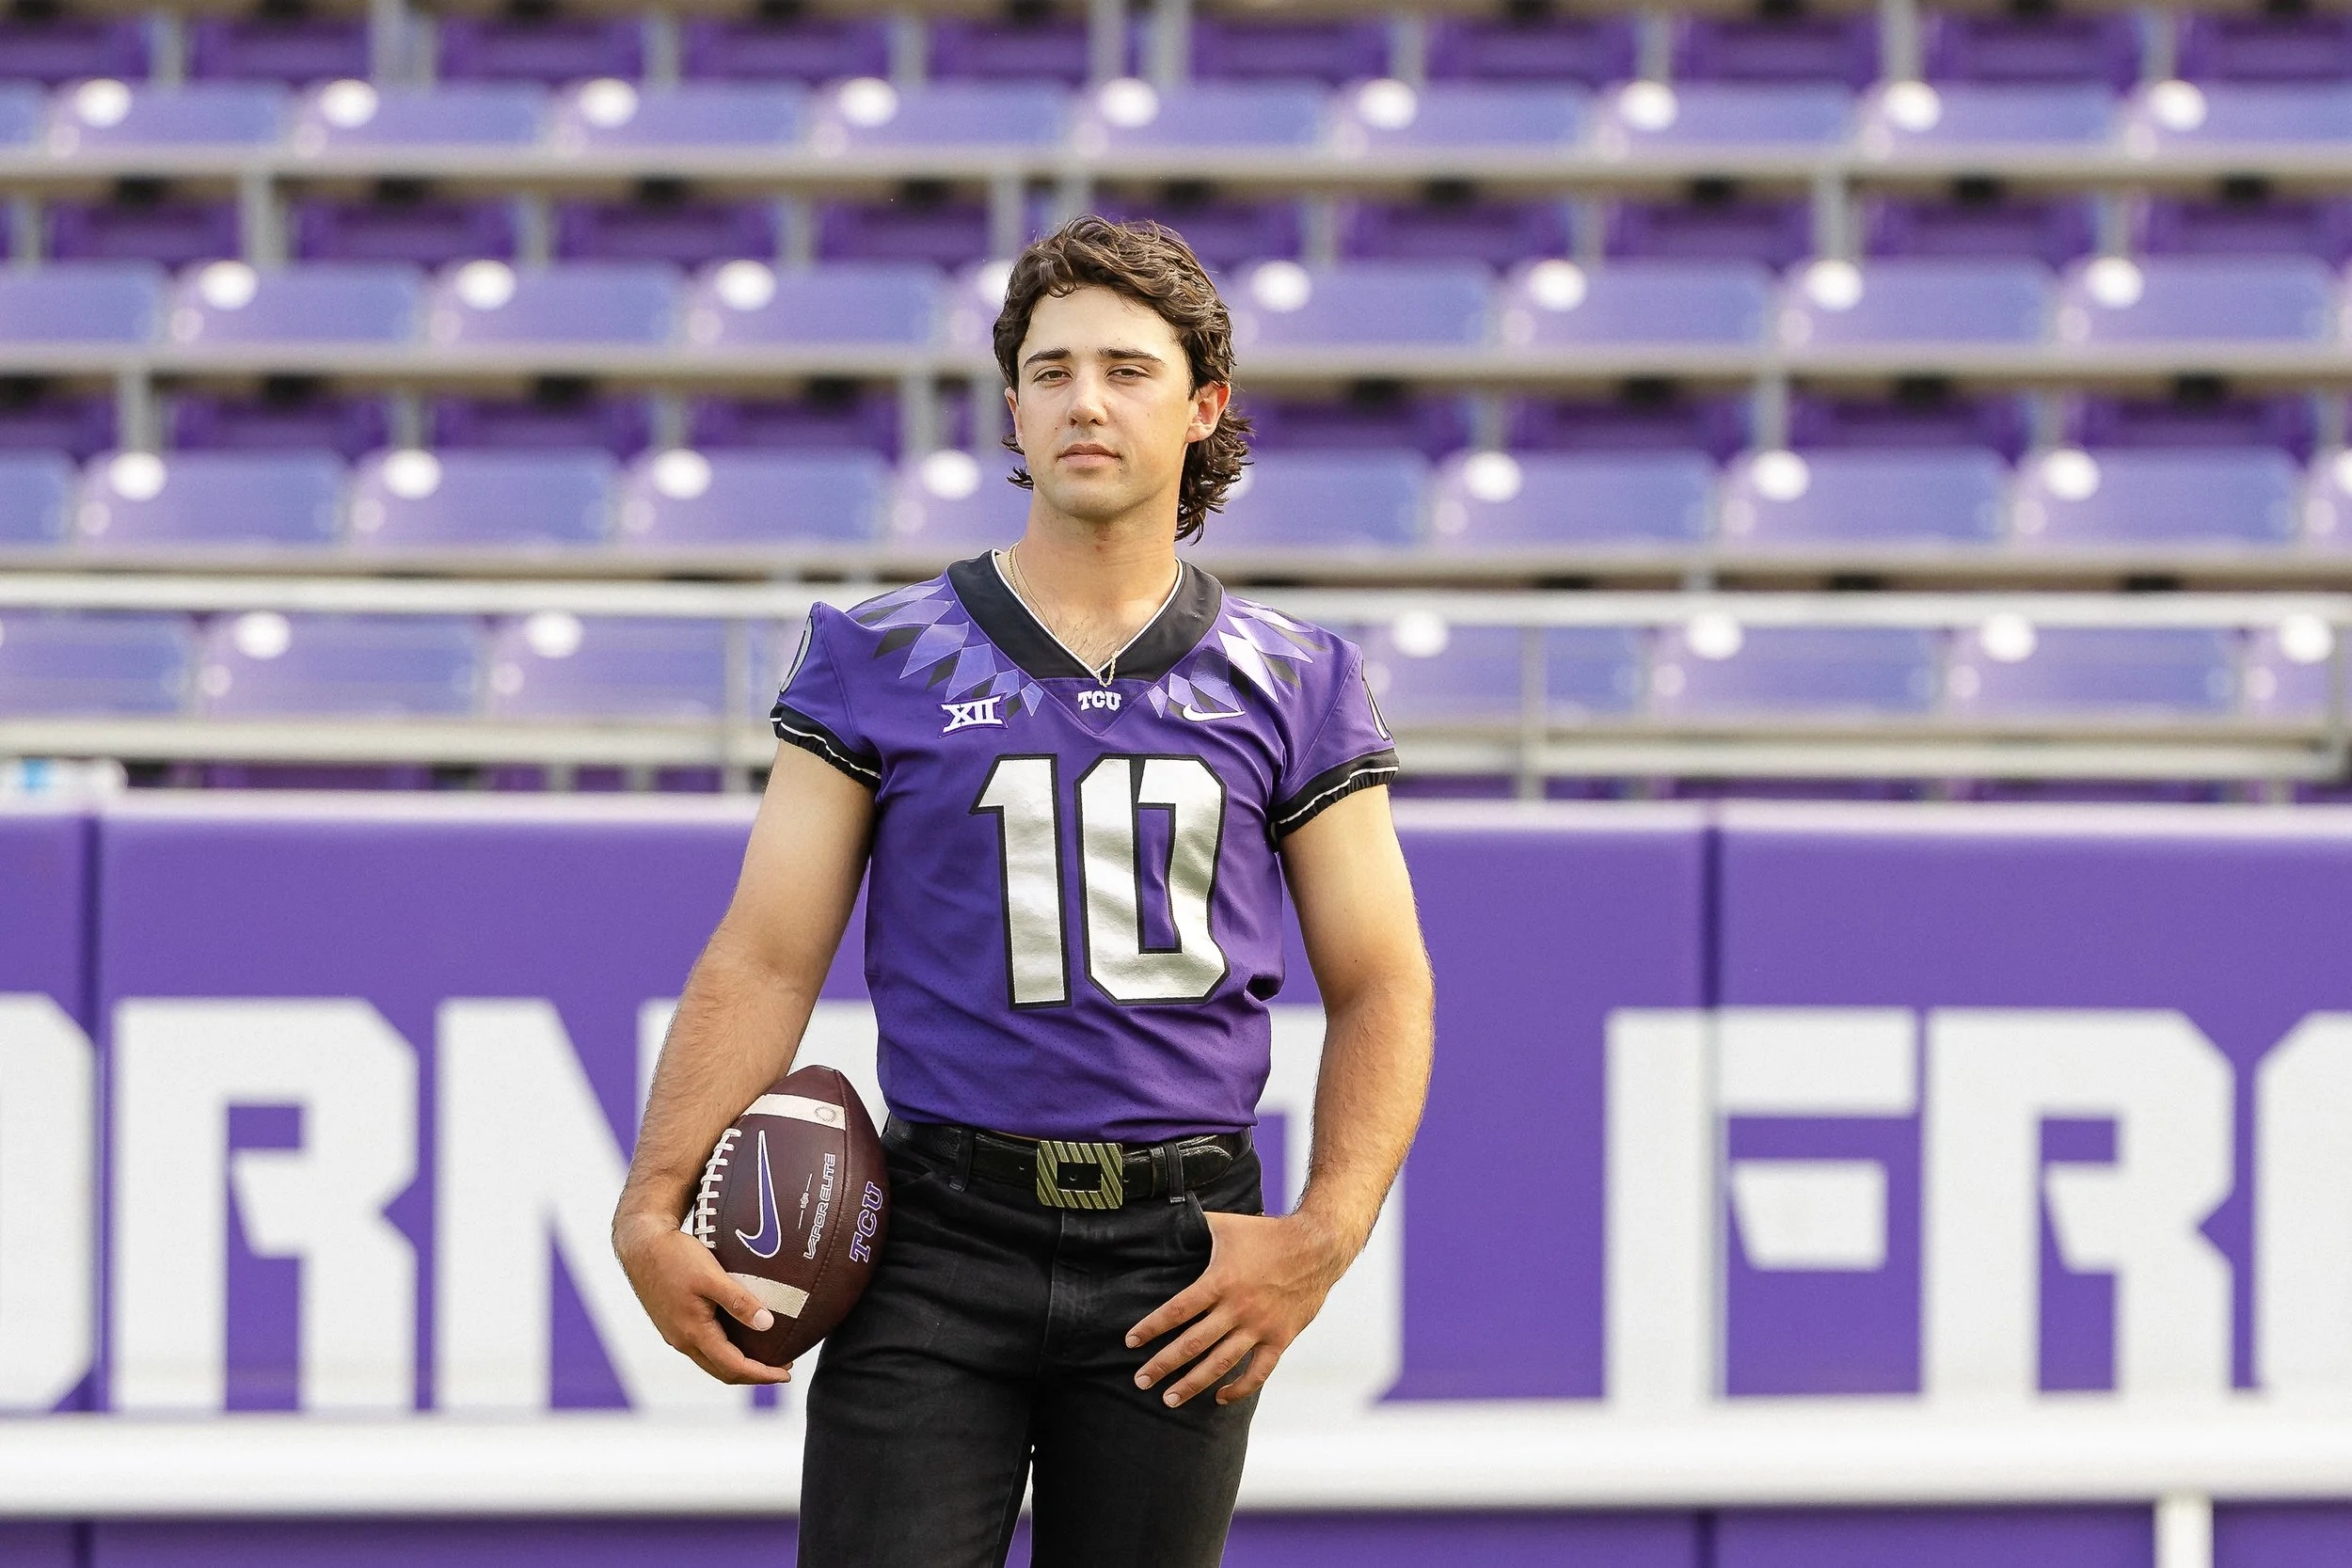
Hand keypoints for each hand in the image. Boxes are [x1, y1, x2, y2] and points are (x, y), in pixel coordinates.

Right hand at [613, 1210, 796, 1385]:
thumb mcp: (711, 1276)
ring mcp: (675, 1333)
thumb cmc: (675, 1256)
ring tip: (764, 1354)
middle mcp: (682, 1340)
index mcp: (693, 1332)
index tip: (786, 1374)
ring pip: (711, 1361)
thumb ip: (739, 1301)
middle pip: (723, 1371)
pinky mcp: (673, 1323)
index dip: (762, 1374)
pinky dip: (724, 1350)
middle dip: (753, 1374)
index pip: (733, 1367)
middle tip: (782, 1367)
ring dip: (738, 1363)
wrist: (640, 1244)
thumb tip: (767, 1324)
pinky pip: (702, 1347)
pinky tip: (738, 1335)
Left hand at [1126, 1211, 1347, 1407]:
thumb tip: (1164, 1219)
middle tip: (1141, 1381)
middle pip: (1192, 1344)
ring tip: (1170, 1399)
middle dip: (1163, 1365)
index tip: (1131, 1342)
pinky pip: (1258, 1372)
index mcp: (1220, 1281)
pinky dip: (1239, 1389)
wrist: (1317, 1246)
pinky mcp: (1280, 1338)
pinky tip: (1220, 1397)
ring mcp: (1260, 1326)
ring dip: (1193, 1384)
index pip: (1177, 1310)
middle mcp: (1238, 1308)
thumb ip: (1195, 1226)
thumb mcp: (1227, 1224)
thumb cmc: (1268, 1233)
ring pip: (1220, 1364)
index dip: (1152, 1328)